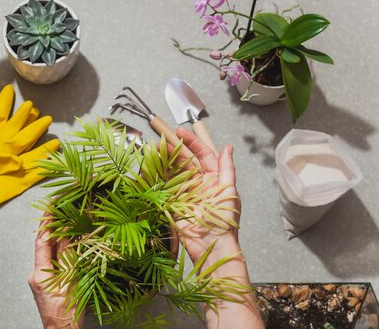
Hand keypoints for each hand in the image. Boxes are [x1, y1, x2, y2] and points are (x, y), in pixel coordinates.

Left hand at [29, 212, 83, 328]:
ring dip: (56, 234)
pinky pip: (52, 258)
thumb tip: (67, 234)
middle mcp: (36, 274)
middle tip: (57, 207)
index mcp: (40, 274)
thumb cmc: (67, 314)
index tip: (52, 207)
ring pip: (48, 250)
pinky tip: (66, 239)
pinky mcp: (46, 281)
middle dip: (50, 224)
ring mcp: (40, 277)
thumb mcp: (71, 282)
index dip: (47, 222)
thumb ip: (68, 257)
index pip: (42, 241)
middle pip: (43, 243)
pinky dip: (59, 247)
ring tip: (63, 217)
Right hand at [173, 127, 263, 328]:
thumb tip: (229, 146)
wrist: (211, 246)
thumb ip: (226, 168)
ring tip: (154, 149)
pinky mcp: (172, 204)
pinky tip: (148, 167)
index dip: (193, 143)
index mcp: (214, 179)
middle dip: (175, 149)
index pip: (203, 155)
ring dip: (164, 160)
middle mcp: (198, 184)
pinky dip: (155, 176)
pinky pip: (163, 187)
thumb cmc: (224, 220)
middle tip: (162, 139)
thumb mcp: (229, 192)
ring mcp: (184, 193)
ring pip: (173, 172)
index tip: (180, 132)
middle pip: (185, 161)